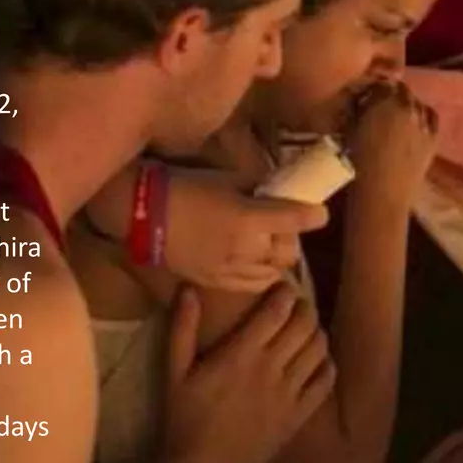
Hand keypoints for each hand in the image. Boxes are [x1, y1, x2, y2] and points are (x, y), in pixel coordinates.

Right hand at [162, 284, 334, 462]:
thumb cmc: (186, 419)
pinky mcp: (299, 415)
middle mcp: (271, 369)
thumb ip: (182, 329)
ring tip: (307, 330)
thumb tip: (190, 288)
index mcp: (241, 355)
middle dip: (304, 308)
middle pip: (304, 324)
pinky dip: (327, 364)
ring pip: (319, 349)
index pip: (277, 311)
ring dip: (316, 333)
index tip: (282, 286)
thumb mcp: (174, 373)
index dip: (285, 293)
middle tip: (296, 306)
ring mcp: (289, 394)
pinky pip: (326, 382)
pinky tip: (318, 361)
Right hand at [165, 167, 329, 292]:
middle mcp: (244, 249)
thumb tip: (283, 191)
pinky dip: (262, 273)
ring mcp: (231, 270)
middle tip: (282, 225)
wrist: (143, 214)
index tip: (319, 213)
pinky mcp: (218, 283)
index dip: (313, 215)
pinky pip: (255, 284)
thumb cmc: (186, 188)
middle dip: (290, 238)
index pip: (296, 220)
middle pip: (289, 251)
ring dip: (276, 257)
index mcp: (248, 218)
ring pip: (275, 271)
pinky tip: (254, 260)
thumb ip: (259, 187)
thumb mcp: (228, 179)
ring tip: (266, 243)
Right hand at [345, 79, 438, 201]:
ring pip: (417, 103)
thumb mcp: (350, 130)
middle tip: (383, 106)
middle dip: (392, 94)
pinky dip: (424, 115)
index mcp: (383, 101)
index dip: (375, 89)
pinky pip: (432, 117)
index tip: (368, 96)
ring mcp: (422, 121)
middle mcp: (406, 106)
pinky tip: (417, 121)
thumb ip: (359, 110)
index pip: (381, 83)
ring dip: (408, 105)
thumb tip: (363, 101)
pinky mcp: (434, 137)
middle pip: (402, 90)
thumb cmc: (358, 163)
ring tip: (399, 116)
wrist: (382, 194)